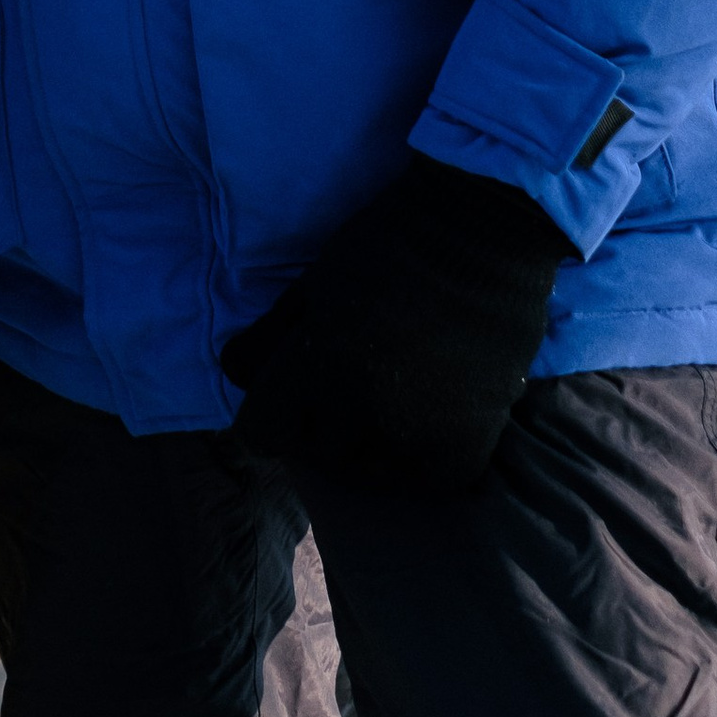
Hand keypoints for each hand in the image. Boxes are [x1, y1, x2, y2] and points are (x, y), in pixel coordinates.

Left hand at [221, 156, 569, 494]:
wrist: (483, 236)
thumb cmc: (386, 247)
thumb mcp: (312, 282)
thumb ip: (267, 339)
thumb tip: (233, 375)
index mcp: (317, 366)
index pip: (260, 433)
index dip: (270, 408)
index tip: (289, 386)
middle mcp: (363, 414)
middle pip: (314, 450)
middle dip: (319, 419)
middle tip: (349, 373)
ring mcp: (416, 440)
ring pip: (365, 471)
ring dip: (368, 442)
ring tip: (391, 390)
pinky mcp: (463, 453)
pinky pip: (418, 479)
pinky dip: (418, 455)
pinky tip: (427, 410)